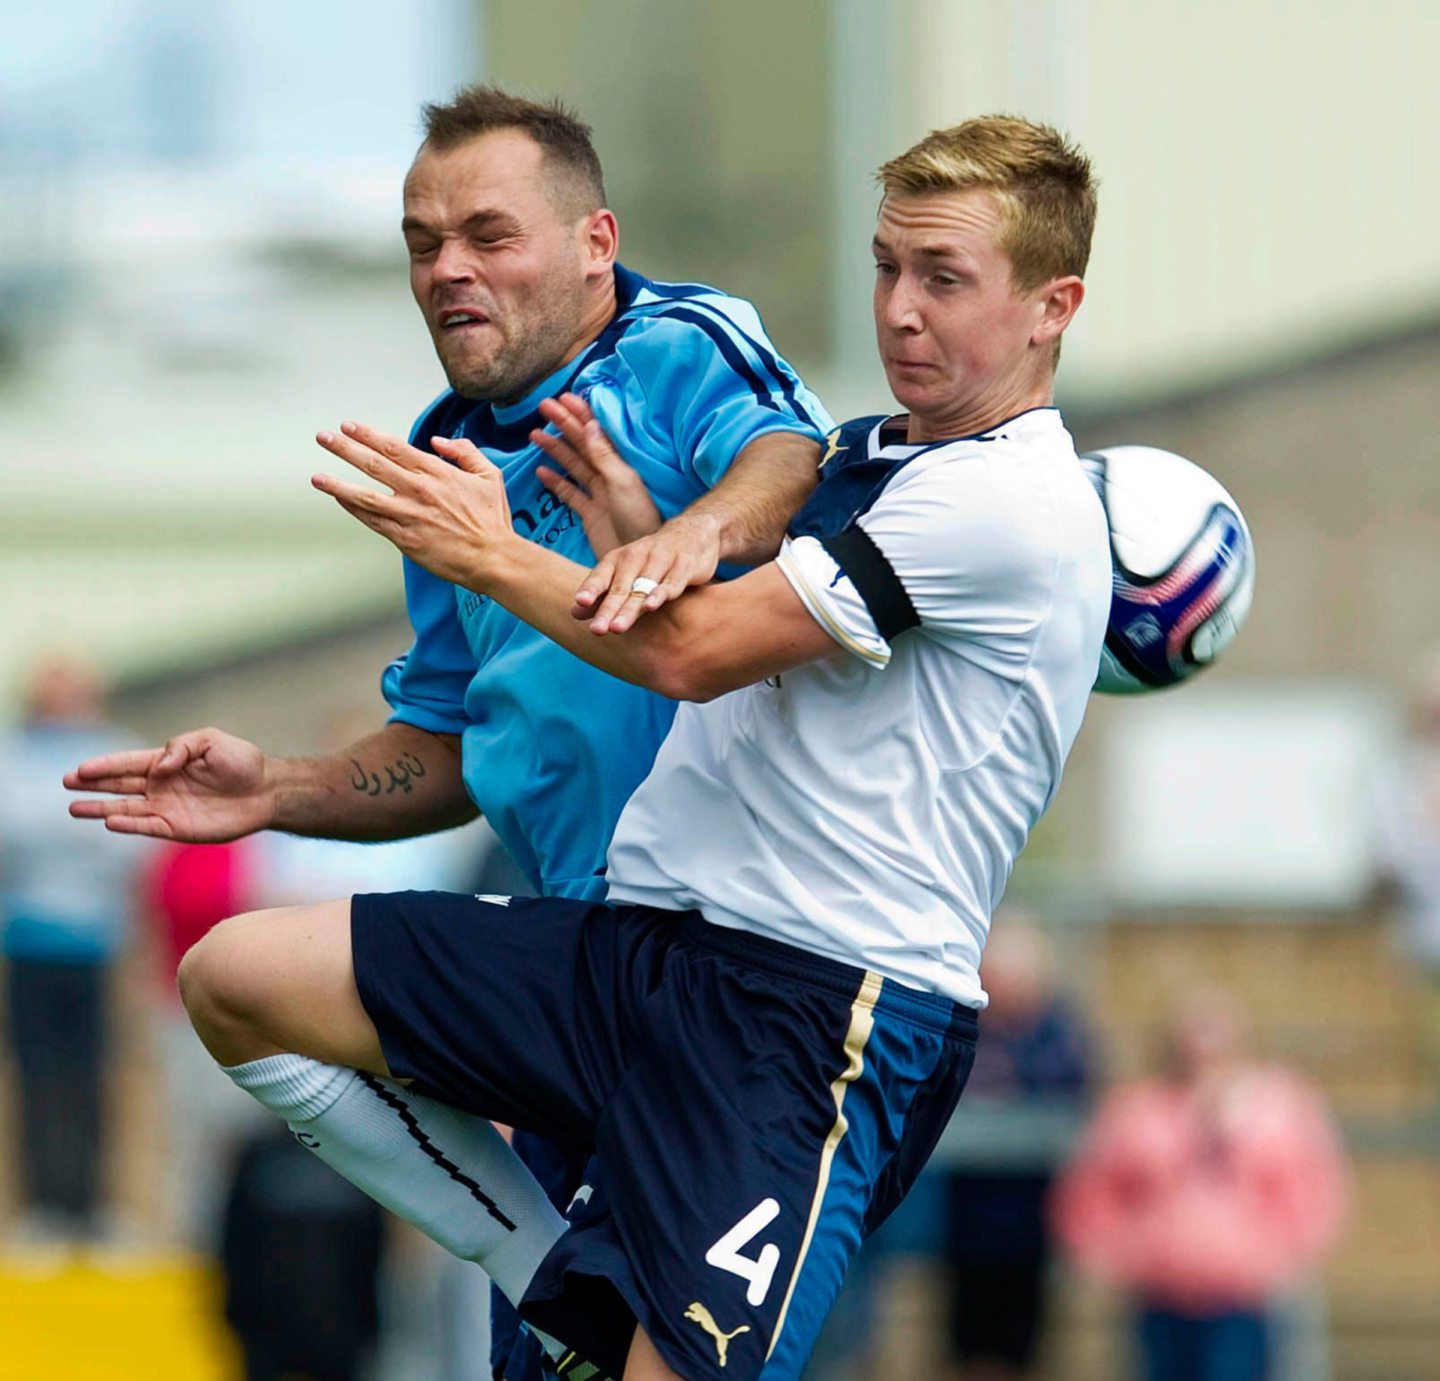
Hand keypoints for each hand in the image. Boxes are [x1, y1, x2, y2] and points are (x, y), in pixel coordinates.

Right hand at [65, 728, 273, 840]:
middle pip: (119, 785)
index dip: (104, 765)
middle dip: (93, 784)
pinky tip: (110, 821)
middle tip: (66, 783)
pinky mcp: (177, 828)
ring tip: (74, 809)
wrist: (266, 791)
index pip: (128, 763)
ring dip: (101, 808)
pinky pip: (147, 827)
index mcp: (166, 762)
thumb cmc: (241, 762)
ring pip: (126, 808)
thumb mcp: (212, 742)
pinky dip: (129, 825)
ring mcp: (167, 808)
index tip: (80, 768)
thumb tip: (159, 765)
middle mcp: (161, 786)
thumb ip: (182, 747)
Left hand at [312, 422, 513, 586]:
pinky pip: (372, 521)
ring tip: (316, 476)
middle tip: (324, 437)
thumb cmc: (492, 520)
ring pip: (364, 495)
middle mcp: (418, 491)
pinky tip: (339, 501)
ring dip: (337, 484)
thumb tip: (438, 442)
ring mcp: (409, 516)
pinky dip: (353, 510)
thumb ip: (464, 452)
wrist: (493, 558)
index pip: (394, 447)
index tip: (349, 426)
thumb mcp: (488, 476)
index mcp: (437, 472)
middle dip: (344, 448)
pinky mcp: (405, 539)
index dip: (368, 435)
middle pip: (373, 464)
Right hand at [533, 392, 662, 554]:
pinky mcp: (591, 515)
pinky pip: (570, 494)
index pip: (596, 433)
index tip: (564, 397)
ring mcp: (599, 495)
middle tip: (544, 406)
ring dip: (555, 449)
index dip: (580, 414)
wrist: (638, 563)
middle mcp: (609, 476)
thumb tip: (590, 424)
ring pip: (573, 466)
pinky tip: (541, 471)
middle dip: (563, 424)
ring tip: (535, 434)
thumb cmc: (641, 520)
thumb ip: (605, 456)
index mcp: (620, 466)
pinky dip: (556, 482)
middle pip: (581, 445)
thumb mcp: (624, 484)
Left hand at [572, 510, 724, 634]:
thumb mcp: (625, 572)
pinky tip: (651, 606)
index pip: (601, 574)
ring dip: (630, 608)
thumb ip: (602, 593)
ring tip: (617, 627)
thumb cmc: (652, 561)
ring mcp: (661, 560)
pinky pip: (671, 583)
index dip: (591, 588)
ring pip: (643, 588)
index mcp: (619, 558)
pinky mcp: (684, 567)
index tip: (580, 602)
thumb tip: (574, 614)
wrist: (692, 534)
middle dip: (608, 609)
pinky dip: (661, 594)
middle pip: (620, 587)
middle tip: (597, 630)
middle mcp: (637, 556)